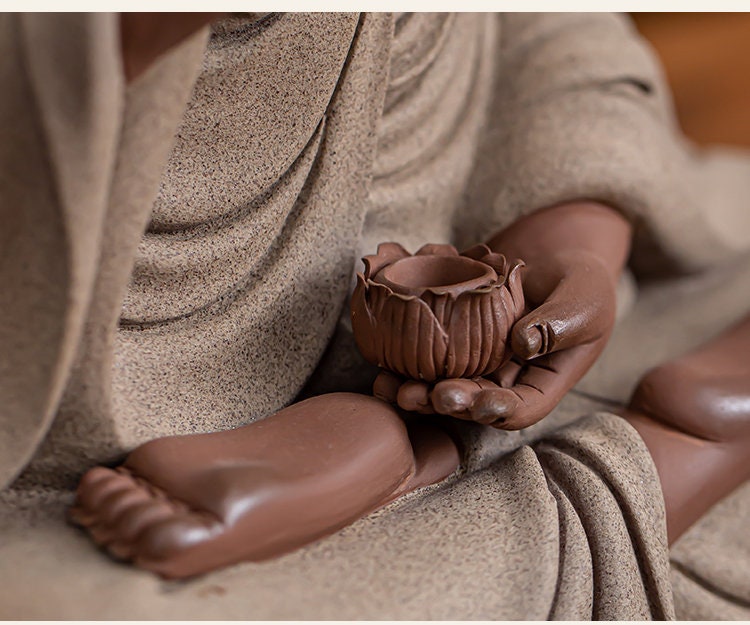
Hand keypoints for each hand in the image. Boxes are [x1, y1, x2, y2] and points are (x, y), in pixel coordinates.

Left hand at [374, 248, 616, 428]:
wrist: (554, 259)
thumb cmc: (581, 281)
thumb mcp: (583, 299)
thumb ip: (560, 323)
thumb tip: (523, 344)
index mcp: (543, 382)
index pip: (522, 408)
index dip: (497, 409)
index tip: (476, 401)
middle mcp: (508, 381)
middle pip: (475, 405)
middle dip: (448, 403)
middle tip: (422, 395)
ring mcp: (480, 363)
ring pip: (447, 386)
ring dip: (419, 391)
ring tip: (391, 386)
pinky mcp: (457, 342)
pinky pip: (432, 356)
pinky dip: (407, 360)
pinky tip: (381, 360)